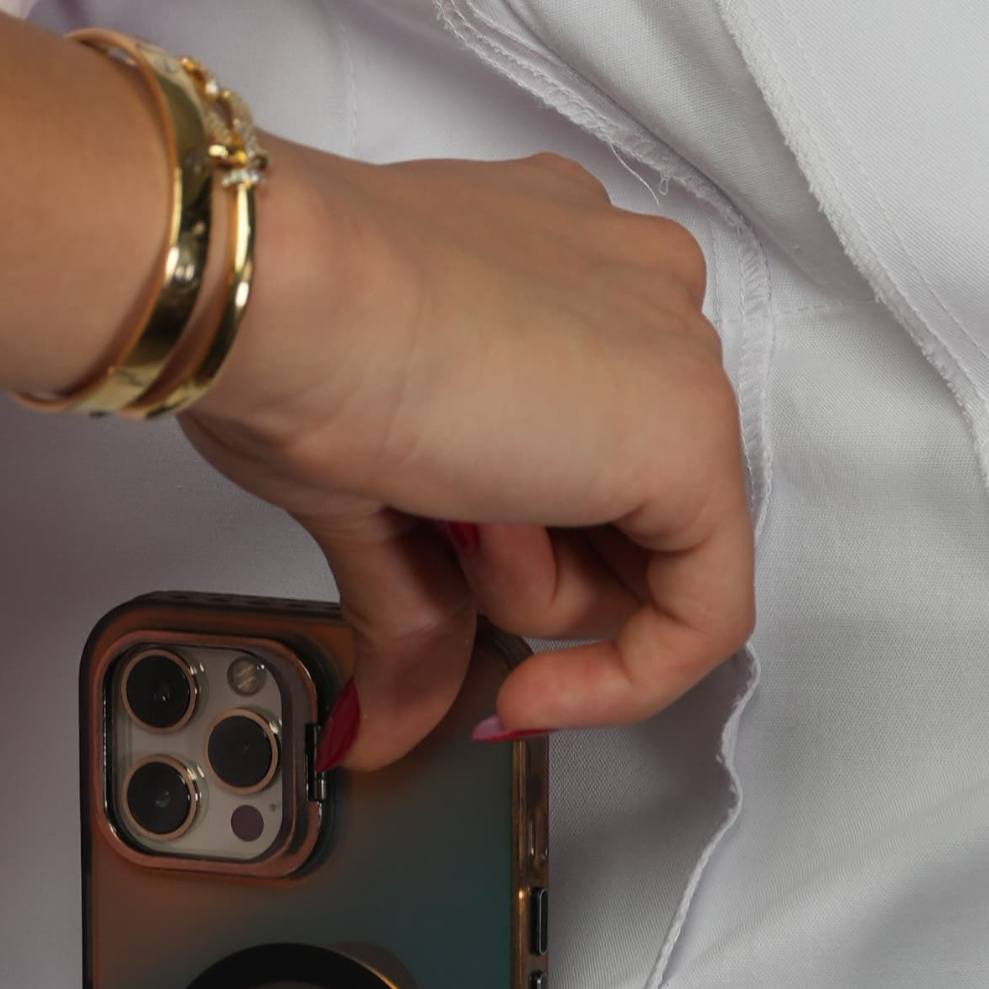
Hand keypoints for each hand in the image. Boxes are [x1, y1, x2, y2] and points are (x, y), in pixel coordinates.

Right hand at [182, 133, 753, 767]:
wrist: (281, 298)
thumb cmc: (290, 332)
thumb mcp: (367, 487)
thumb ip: (419, 603)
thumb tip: (386, 719)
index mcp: (562, 269)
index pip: (583, 446)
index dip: (523, 552)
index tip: (456, 595)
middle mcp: (636, 292)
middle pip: (622, 507)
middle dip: (525, 571)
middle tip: (434, 533)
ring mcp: (676, 352)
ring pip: (651, 553)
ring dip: (532, 589)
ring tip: (450, 506)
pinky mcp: (693, 436)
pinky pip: (708, 611)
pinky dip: (626, 677)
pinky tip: (534, 691)